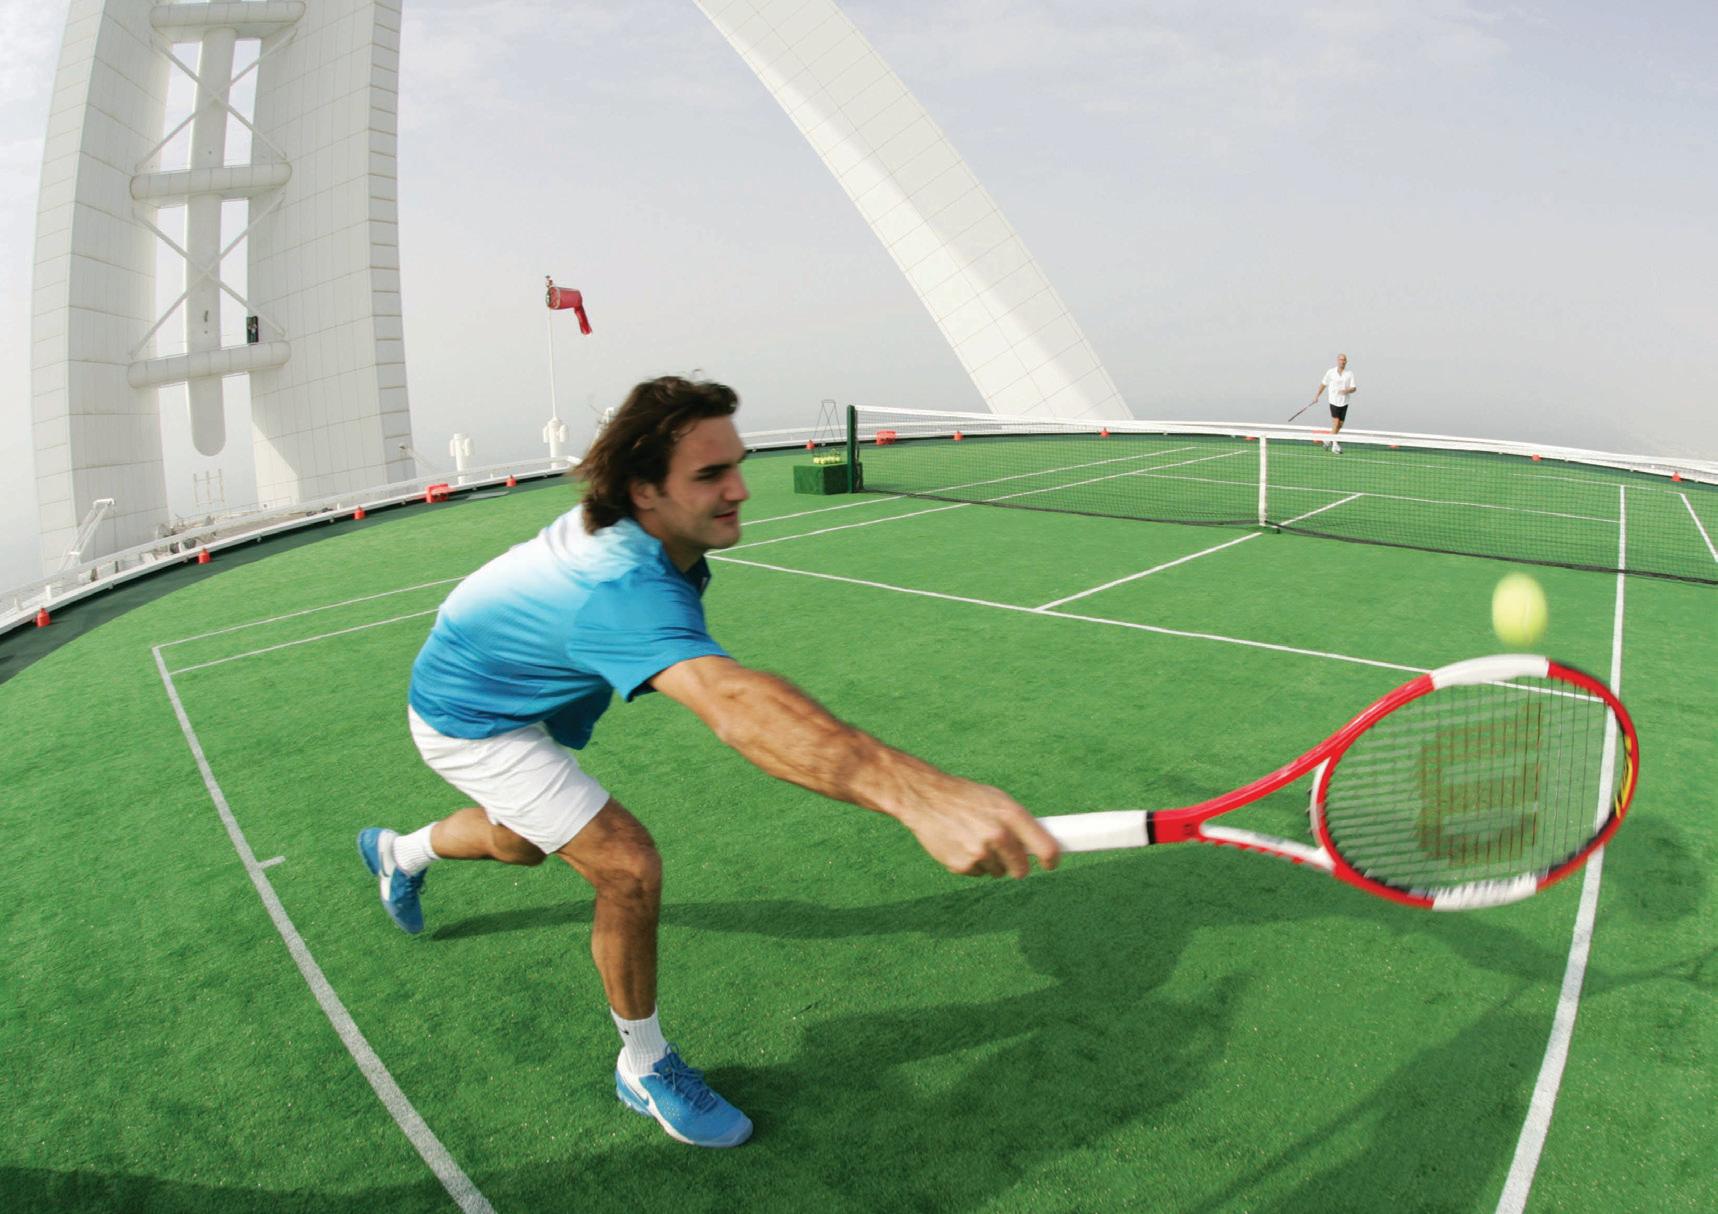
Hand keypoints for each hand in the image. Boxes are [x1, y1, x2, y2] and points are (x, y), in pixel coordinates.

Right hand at [895, 783, 1060, 877]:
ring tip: (972, 838)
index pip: (1046, 848)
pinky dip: (971, 863)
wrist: (925, 798)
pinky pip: (977, 873)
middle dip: (1017, 866)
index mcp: (1012, 815)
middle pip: (1021, 869)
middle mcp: (998, 835)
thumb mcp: (997, 800)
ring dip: (990, 861)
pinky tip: (959, 844)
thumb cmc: (965, 798)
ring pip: (997, 871)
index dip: (1051, 860)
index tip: (1050, 864)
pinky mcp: (962, 865)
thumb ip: (1018, 822)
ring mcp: (980, 852)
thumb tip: (1038, 845)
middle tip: (1006, 854)